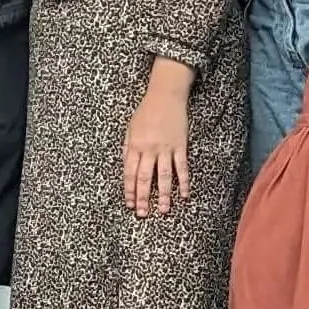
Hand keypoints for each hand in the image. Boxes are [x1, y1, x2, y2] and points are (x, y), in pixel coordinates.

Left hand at [122, 67, 193, 216]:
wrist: (165, 96)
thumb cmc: (146, 111)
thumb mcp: (130, 127)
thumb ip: (127, 147)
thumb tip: (125, 164)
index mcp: (134, 145)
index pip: (129, 172)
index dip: (129, 190)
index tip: (129, 203)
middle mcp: (149, 149)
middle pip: (144, 178)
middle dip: (143, 197)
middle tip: (142, 213)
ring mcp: (165, 148)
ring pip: (163, 176)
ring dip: (163, 195)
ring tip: (163, 210)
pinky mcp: (180, 146)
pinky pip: (182, 167)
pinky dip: (183, 182)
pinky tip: (183, 194)